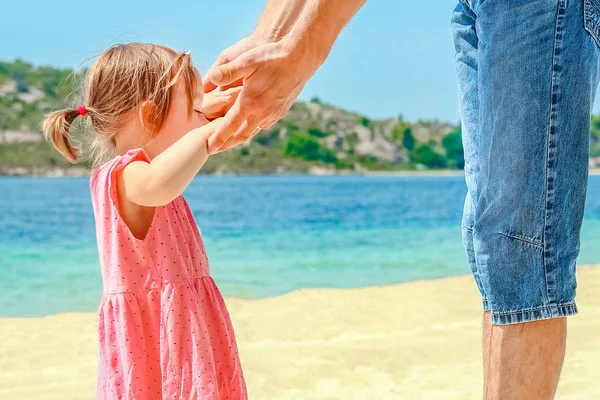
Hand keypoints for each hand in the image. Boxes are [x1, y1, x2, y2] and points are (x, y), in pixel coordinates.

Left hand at [203, 37, 319, 153]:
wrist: (301, 58)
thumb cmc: (272, 57)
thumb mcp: (246, 61)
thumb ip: (226, 72)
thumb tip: (208, 80)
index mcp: (251, 102)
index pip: (230, 126)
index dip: (219, 138)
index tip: (210, 148)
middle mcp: (263, 112)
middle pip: (242, 135)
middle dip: (228, 143)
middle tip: (216, 149)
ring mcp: (274, 113)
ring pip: (254, 130)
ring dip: (242, 136)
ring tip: (231, 139)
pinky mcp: (282, 110)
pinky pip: (265, 123)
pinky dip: (254, 127)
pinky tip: (250, 124)